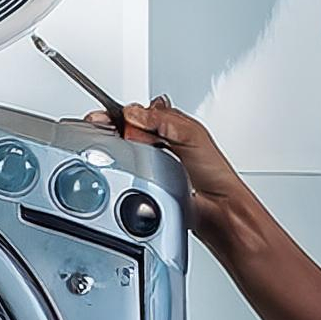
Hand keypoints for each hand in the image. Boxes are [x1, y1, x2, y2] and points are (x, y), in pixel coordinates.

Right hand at [78, 95, 250, 251]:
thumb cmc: (214, 173)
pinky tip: (124, 169)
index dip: (121, 112)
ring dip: (116, 148)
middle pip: (127, 128)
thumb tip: (134, 113)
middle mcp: (161, 140)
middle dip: (114, 128)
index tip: (105, 117)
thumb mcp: (190, 135)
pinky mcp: (147, 180)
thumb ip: (163, 120)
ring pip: (125, 149)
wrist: (216, 208)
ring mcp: (153, 160)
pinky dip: (122, 169)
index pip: (140, 111)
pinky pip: (128, 170)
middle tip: (107, 132)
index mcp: (171, 123)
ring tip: (115, 149)